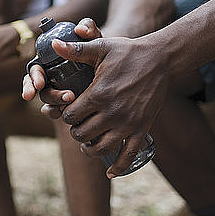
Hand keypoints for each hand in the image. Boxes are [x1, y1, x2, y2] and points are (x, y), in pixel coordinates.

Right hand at [22, 18, 101, 118]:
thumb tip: (79, 29)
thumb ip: (88, 28)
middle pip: (37, 88)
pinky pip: (56, 111)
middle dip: (37, 93)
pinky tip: (64, 111)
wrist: (113, 67)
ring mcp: (58, 91)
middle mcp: (50, 76)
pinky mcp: (66, 104)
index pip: (35, 69)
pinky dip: (57, 112)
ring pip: (46, 101)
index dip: (33, 77)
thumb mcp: (95, 39)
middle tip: (47, 93)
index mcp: (50, 60)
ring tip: (68, 100)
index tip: (39, 84)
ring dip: (53, 102)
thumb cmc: (99, 50)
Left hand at [46, 33, 168, 178]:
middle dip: (76, 132)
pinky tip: (110, 172)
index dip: (65, 115)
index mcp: (98, 94)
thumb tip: (52, 43)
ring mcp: (127, 123)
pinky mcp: (142, 129)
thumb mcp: (101, 47)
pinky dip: (118, 167)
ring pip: (100, 148)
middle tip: (78, 126)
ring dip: (90, 149)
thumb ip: (76, 49)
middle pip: (82, 134)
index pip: (70, 116)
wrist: (161, 59)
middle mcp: (111, 112)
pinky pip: (128, 155)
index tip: (69, 111)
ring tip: (88, 144)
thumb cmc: (128, 52)